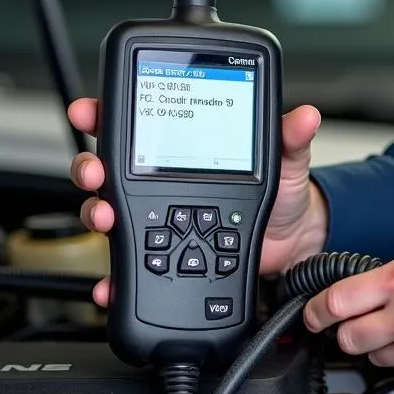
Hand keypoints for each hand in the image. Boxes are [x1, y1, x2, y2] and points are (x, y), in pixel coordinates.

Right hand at [67, 98, 328, 307]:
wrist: (292, 243)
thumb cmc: (282, 195)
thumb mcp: (285, 163)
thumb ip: (289, 140)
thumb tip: (304, 116)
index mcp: (183, 147)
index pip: (136, 122)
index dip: (104, 113)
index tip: (89, 112)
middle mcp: (162, 179)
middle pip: (109, 167)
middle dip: (90, 167)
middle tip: (95, 174)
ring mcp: (157, 217)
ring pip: (108, 211)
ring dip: (96, 213)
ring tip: (105, 218)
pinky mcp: (161, 255)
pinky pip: (128, 264)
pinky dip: (115, 275)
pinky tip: (114, 281)